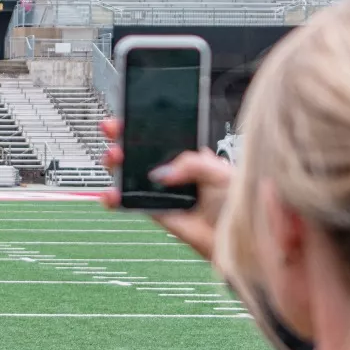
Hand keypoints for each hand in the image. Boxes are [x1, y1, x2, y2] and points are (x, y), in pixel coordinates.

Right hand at [98, 119, 231, 263]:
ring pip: (131, 174)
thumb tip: (160, 173)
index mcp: (190, 153)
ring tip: (114, 158)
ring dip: (116, 164)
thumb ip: (190, 165)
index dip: (143, 123)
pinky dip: (115, 199)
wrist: (238, 235)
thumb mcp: (219, 172)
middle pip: (140, 150)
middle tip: (113, 130)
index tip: (128, 114)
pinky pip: (130, 203)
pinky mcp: (156, 211)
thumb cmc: (238, 201)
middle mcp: (173, 170)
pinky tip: (111, 193)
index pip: (162, 134)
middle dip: (122, 137)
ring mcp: (162, 190)